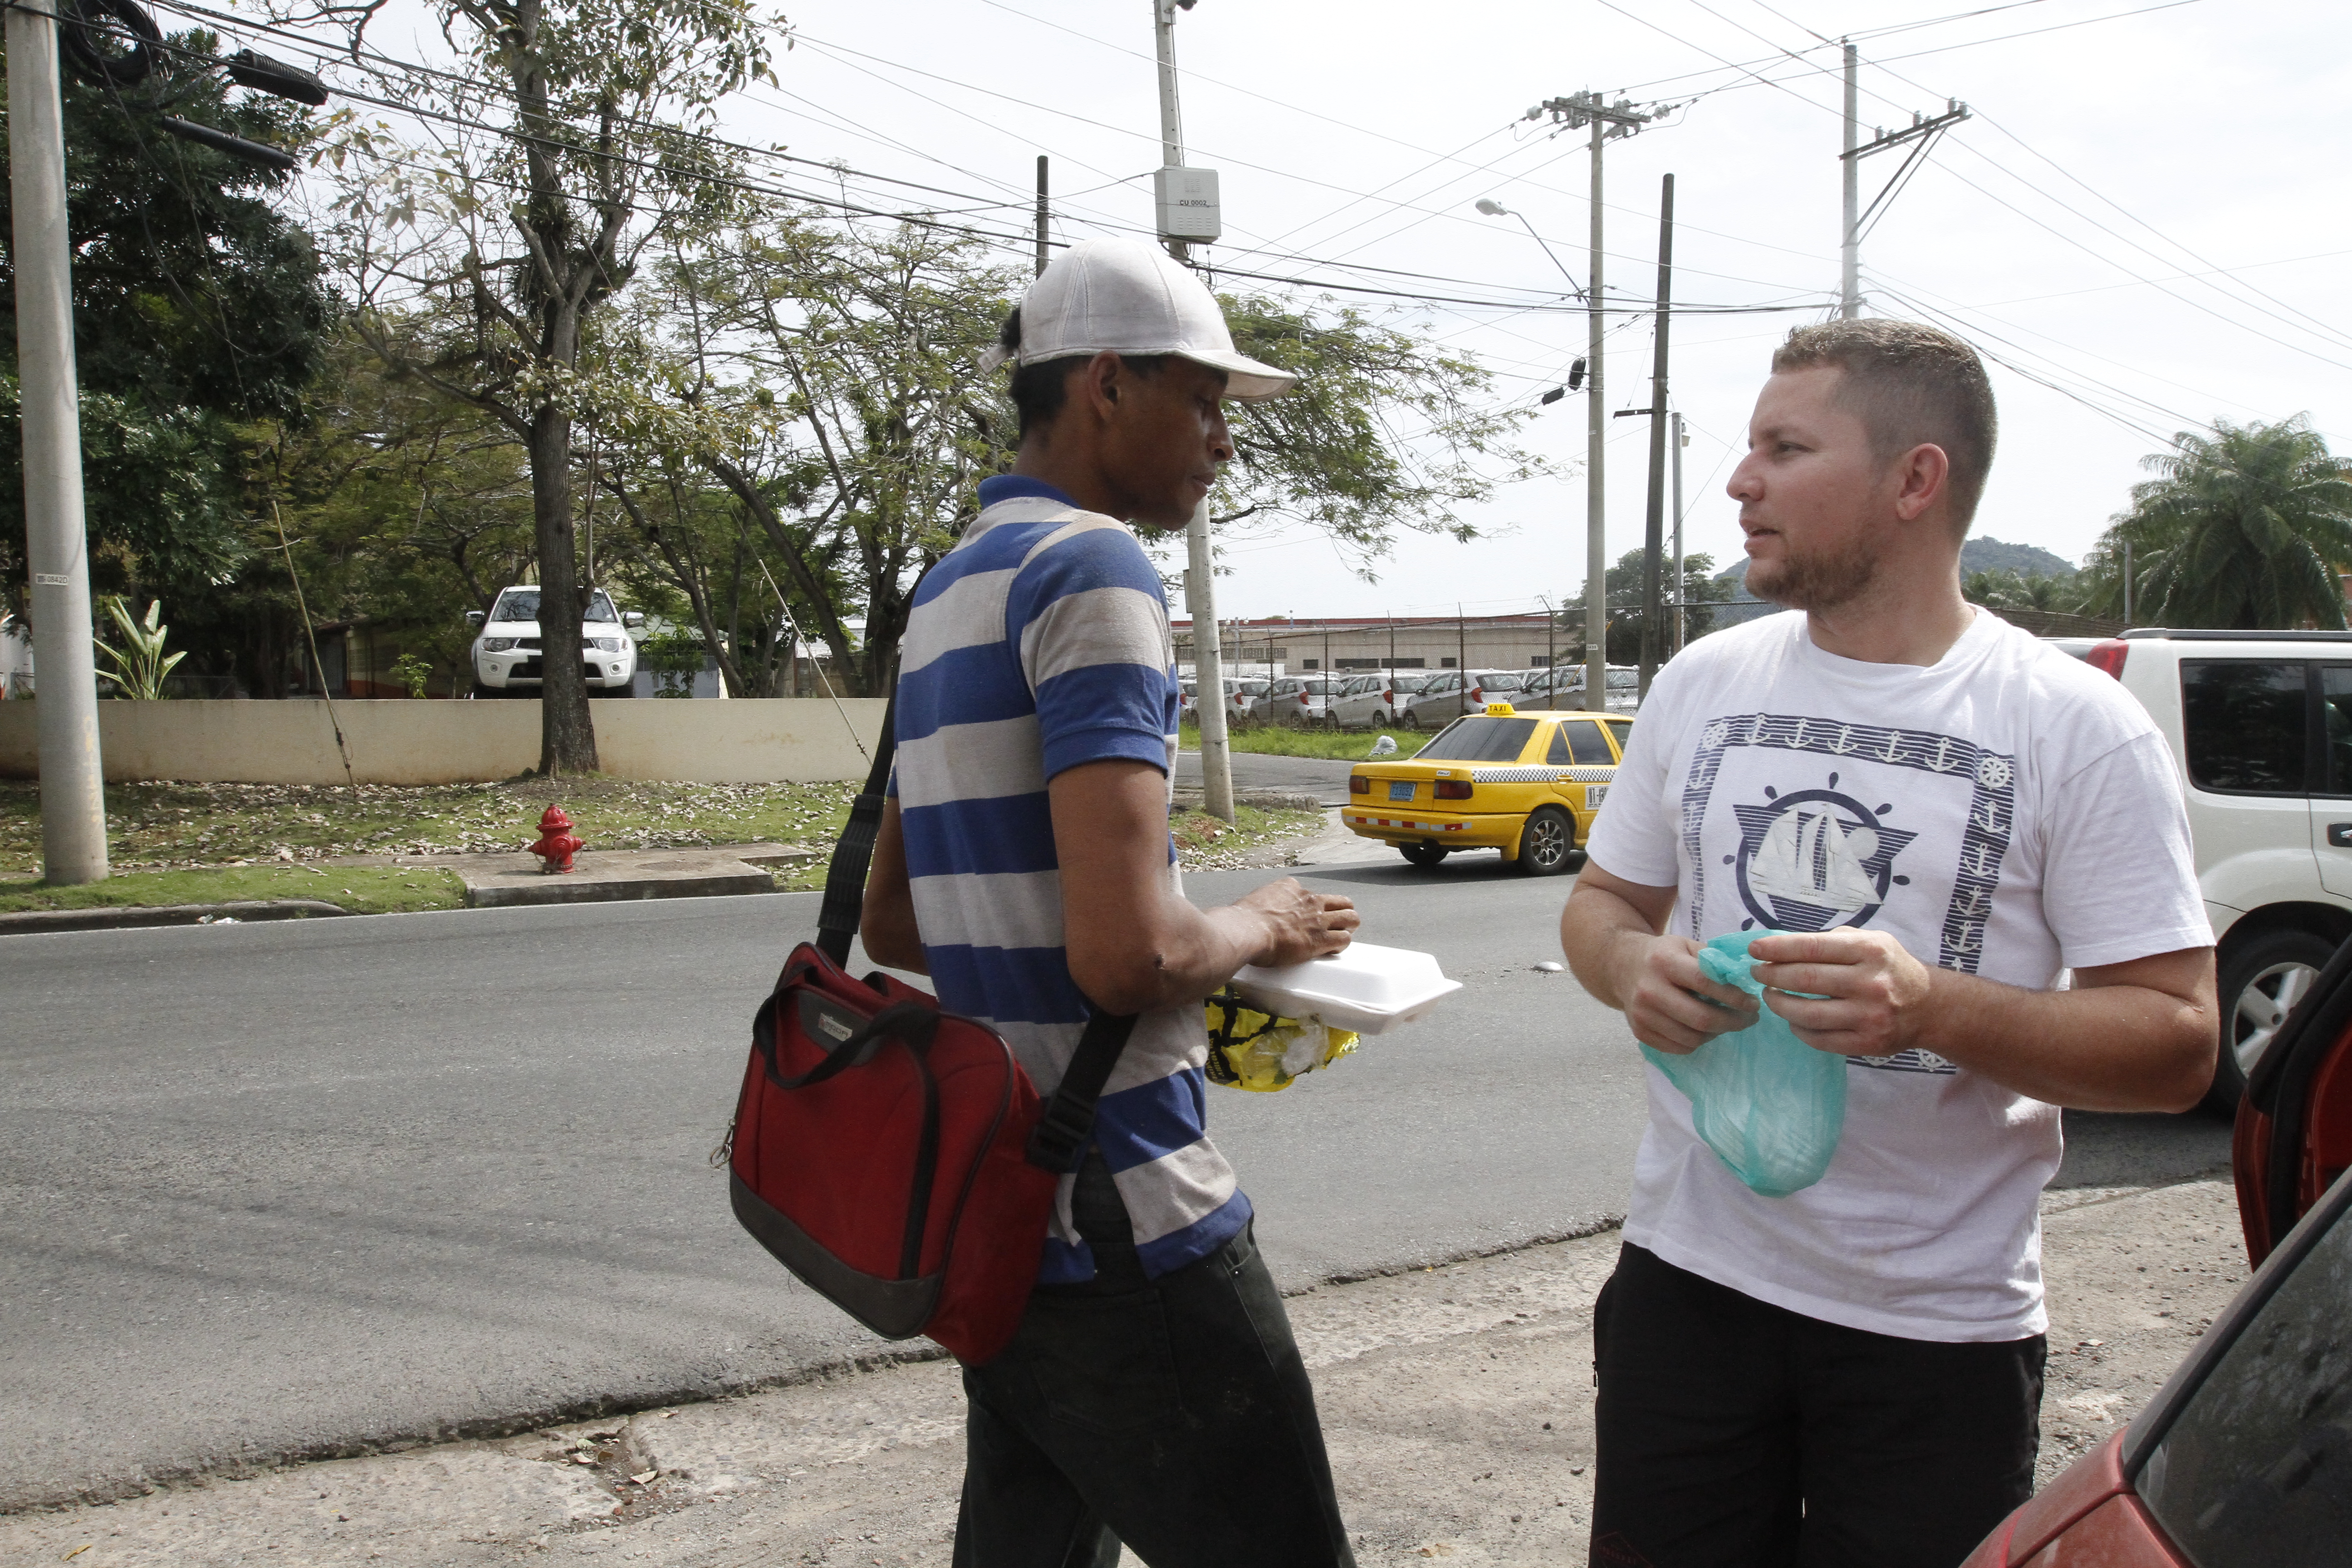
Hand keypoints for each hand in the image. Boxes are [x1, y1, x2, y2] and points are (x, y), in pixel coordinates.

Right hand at [1236, 878, 1358, 966]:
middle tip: (1334, 924)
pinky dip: (1340, 945)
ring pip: (1351, 918)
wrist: (1246, 931)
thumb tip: (1255, 912)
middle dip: (1341, 913)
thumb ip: (1263, 903)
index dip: (1311, 907)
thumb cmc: (1243, 920)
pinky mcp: (1320, 939)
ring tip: (1340, 936)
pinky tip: (1331, 950)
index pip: (1311, 893)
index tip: (1306, 917)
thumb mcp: (1254, 900)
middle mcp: (1309, 900)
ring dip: (1347, 927)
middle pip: (1341, 901)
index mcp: (1291, 888)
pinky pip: (1344, 939)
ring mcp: (1318, 919)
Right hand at [1617, 933, 1758, 1054]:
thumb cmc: (1663, 955)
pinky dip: (1698, 1042)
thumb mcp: (1686, 946)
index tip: (1753, 1002)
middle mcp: (1649, 990)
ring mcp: (1642, 1015)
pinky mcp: (1640, 1033)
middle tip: (1749, 1018)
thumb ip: (1714, 961)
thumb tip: (1745, 981)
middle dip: (1733, 1021)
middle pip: (1700, 1018)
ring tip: (1727, 1023)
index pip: (1704, 983)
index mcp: (1664, 962)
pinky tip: (1705, 1030)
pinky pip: (1678, 1048)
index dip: (1734, 996)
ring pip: (1692, 1038)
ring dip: (1717, 1033)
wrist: (1623, 967)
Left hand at [1748, 927, 1933, 1055]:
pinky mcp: (1868, 1043)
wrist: (1930, 1006)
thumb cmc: (1890, 968)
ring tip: (1769, 996)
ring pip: (1807, 1014)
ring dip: (1779, 1005)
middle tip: (1756, 973)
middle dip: (1771, 976)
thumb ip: (1832, 941)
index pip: (1811, 947)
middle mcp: (1871, 983)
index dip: (1777, 949)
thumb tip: (1783, 945)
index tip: (1754, 950)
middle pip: (1805, 980)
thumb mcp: (1871, 941)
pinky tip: (1792, 1019)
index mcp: (1870, 950)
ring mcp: (1869, 1016)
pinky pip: (1819, 1039)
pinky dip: (1798, 1029)